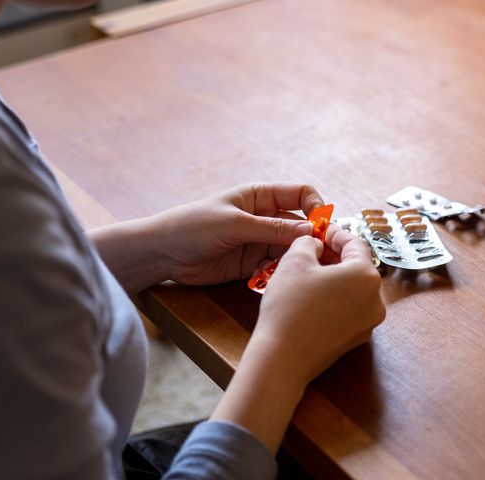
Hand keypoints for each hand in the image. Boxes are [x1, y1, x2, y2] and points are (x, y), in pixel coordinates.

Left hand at [153, 182, 323, 285]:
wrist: (162, 253)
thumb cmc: (192, 226)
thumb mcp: (234, 225)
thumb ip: (271, 228)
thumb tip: (310, 229)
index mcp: (260, 197)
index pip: (300, 194)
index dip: (316, 207)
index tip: (322, 226)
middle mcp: (263, 218)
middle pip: (299, 226)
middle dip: (311, 240)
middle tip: (322, 257)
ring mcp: (258, 241)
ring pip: (289, 250)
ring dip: (294, 260)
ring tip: (296, 271)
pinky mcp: (251, 264)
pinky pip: (274, 268)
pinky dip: (278, 274)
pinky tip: (273, 279)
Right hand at [251, 224, 385, 384]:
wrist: (282, 358)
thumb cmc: (289, 308)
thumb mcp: (294, 260)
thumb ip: (308, 243)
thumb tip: (315, 244)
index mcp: (366, 276)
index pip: (355, 244)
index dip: (334, 233)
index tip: (320, 230)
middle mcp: (375, 300)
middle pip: (356, 267)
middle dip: (333, 256)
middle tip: (311, 250)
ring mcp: (367, 323)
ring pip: (351, 289)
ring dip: (331, 278)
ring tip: (306, 273)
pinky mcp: (354, 339)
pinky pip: (346, 309)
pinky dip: (332, 298)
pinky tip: (309, 296)